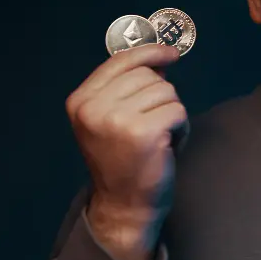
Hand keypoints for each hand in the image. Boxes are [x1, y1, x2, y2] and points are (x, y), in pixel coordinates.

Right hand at [65, 43, 186, 259]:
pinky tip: (167, 145)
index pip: (120, 61)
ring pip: (166, 92)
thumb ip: (125, 88)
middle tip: (154, 125)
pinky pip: (177, 111)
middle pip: (148, 76)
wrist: (124, 206)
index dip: (150, 53)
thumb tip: (159, 59)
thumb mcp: (108, 120)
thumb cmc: (122, 162)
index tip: (170, 54)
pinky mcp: (143, 133)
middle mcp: (93, 108)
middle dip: (161, 97)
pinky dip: (180, 127)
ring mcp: (117, 120)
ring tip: (158, 138)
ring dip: (171, 113)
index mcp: (80, 101)